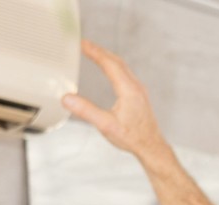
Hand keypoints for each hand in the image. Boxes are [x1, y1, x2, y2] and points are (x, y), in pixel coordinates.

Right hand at [63, 41, 170, 160]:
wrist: (152, 147)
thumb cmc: (133, 138)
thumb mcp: (106, 126)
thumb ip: (86, 111)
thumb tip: (66, 98)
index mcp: (128, 90)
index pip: (110, 64)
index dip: (95, 52)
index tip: (82, 43)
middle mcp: (136, 87)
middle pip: (116, 61)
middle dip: (99, 51)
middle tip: (84, 44)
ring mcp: (139, 90)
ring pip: (122, 66)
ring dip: (107, 57)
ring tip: (93, 51)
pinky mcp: (140, 95)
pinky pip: (126, 73)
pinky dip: (114, 65)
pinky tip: (108, 68)